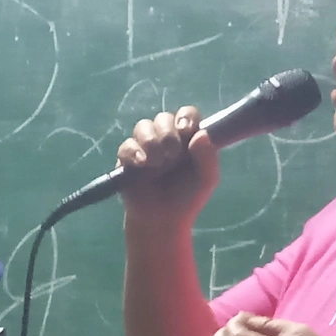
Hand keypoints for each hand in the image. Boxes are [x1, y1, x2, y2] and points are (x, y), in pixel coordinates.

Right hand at [115, 107, 219, 226]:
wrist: (163, 221)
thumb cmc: (187, 198)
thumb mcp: (206, 180)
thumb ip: (208, 157)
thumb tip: (200, 134)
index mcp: (187, 138)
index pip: (186, 114)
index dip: (185, 117)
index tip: (186, 130)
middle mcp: (165, 138)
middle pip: (162, 117)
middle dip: (167, 133)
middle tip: (172, 154)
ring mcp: (145, 147)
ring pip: (142, 126)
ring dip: (151, 140)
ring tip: (157, 163)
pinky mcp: (126, 159)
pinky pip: (126, 145)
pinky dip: (133, 152)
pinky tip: (142, 165)